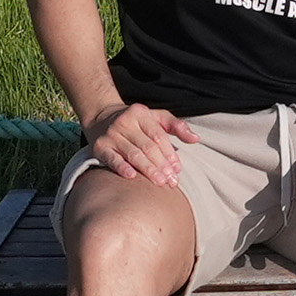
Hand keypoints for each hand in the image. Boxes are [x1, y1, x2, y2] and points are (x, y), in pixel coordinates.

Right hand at [79, 101, 198, 184]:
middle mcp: (124, 122)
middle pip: (147, 147)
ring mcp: (111, 134)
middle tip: (172, 181)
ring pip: (133, 154)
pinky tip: (131, 176)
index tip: (178, 169)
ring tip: (160, 182)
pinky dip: (121, 167)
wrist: (101, 117)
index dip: (170, 153)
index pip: (158, 136)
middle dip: (162, 165)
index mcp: (140, 113)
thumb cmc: (135, 121)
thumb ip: (176, 126)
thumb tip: (196, 139)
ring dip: (148, 169)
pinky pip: (112, 158)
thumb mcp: (156, 117)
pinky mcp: (100, 146)